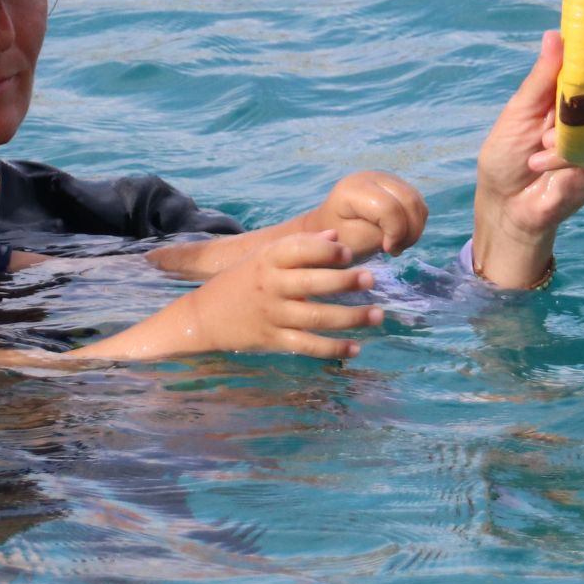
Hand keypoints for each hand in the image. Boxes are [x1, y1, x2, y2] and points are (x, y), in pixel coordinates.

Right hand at [96, 231, 384, 360]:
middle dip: (343, 281)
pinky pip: (307, 346)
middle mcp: (271, 286)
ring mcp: (273, 315)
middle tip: (371, 279)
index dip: (323, 250)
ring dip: (349, 317)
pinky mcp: (274, 340)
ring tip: (378, 314)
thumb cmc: (243, 280)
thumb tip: (336, 235)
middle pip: (310, 284)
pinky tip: (356, 347)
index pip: (297, 250)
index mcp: (268, 260)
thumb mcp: (263, 256)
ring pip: (315, 318)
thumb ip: (300, 246)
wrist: (204, 316)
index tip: (348, 251)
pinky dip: (332, 348)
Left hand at [304, 170, 428, 260]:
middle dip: (409, 231)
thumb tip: (401, 232)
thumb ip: (379, 235)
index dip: (396, 232)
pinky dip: (415, 222)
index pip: (389, 207)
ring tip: (397, 244)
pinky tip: (400, 234)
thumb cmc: (339, 237)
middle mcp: (372, 177)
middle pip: (408, 201)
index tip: (387, 250)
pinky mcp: (396, 185)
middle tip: (395, 250)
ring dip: (414, 229)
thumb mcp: (355, 241)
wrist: (332, 227)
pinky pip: (417, 203)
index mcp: (355, 189)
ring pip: (416, 202)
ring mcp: (386, 178)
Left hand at [472, 30, 583, 286]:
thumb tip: (554, 35)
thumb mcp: (519, 110)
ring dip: (577, 129)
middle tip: (561, 104)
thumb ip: (542, 76)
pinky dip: (576, 156)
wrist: (505, 203)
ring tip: (542, 144)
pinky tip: (548, 163)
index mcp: (572, 84)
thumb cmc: (507, 152)